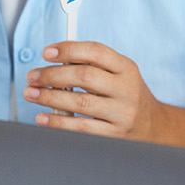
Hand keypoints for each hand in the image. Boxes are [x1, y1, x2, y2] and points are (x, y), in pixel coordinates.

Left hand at [25, 42, 184, 155]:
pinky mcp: (114, 135)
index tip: (47, 52)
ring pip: (80, 102)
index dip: (69, 49)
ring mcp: (122, 113)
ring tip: (31, 94)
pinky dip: (58, 122)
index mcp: (127, 68)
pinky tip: (43, 118)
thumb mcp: (119, 75)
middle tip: (33, 76)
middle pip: (85, 76)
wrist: (153, 127)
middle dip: (52, 75)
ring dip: (50, 97)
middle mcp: (127, 89)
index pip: (96, 52)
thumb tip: (55, 61)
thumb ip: (93, 66)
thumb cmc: (127, 96)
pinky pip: (81, 128)